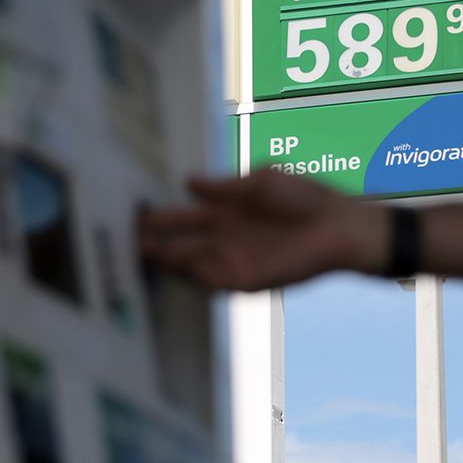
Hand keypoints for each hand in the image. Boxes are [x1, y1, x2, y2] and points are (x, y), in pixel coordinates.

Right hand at [138, 171, 386, 291]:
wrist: (337, 226)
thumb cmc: (305, 197)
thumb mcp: (261, 182)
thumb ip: (224, 187)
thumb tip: (189, 182)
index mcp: (225, 213)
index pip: (183, 218)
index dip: (159, 217)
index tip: (133, 210)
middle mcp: (223, 239)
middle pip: (178, 242)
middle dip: (153, 241)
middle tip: (124, 236)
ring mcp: (232, 260)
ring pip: (188, 263)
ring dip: (166, 259)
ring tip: (140, 250)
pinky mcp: (245, 279)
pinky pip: (210, 281)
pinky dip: (191, 275)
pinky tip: (173, 264)